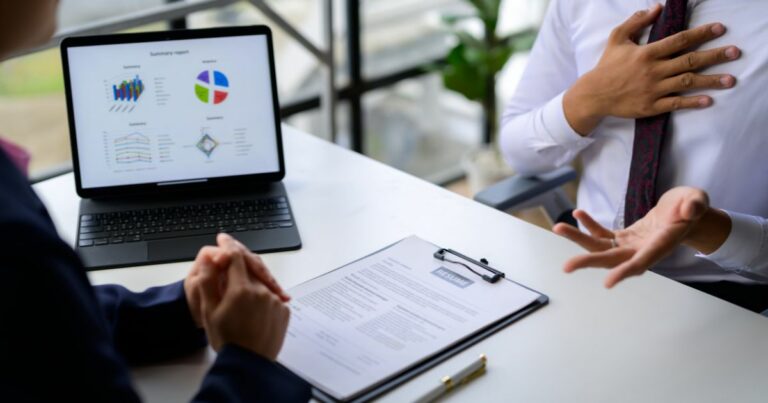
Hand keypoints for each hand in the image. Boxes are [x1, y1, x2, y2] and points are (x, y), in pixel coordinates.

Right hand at [197, 240, 289, 359]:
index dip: (228, 245)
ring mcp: (276, 301)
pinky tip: (252, 308)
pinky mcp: (284, 311)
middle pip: (250, 268)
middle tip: (229, 262)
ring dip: (251, 282)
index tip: (222, 239)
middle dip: (239, 263)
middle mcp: (262, 291)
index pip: (236, 256)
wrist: (249, 365)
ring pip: (261, 282)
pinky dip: (262, 296)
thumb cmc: (227, 339)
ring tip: (238, 297)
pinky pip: (271, 296)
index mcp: (241, 289)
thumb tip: (210, 258)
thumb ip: (209, 281)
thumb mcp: (209, 311)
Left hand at [553, 187, 728, 287]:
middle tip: (566, 267)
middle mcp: (642, 250)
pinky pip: (602, 234)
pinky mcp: (623, 237)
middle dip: (589, 262)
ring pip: (601, 248)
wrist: (685, 213)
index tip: (608, 283)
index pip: (641, 262)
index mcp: (660, 245)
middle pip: (613, 260)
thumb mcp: (697, 200)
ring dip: (579, 239)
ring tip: (558, 227)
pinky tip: (577, 214)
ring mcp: (630, 245)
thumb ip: (695, 205)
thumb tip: (690, 209)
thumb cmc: (692, 206)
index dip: (625, 272)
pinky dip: (589, 226)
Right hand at [563, 4, 739, 134]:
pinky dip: (692, 102)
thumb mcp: (617, 38)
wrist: (593, 94)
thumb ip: (636, 22)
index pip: (680, 40)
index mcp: (647, 53)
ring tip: (730, 80)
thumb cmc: (606, 66)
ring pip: (687, 82)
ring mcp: (653, 89)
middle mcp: (654, 70)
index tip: (720, 29)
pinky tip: (708, 100)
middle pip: (690, 60)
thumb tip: (656, 8)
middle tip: (734, 52)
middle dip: (714, 56)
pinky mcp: (651, 106)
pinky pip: (675, 103)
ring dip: (710, 81)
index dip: (701, 33)